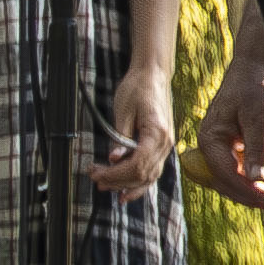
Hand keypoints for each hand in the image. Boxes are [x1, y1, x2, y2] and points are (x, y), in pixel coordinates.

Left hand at [90, 64, 177, 199]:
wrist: (153, 75)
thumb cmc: (137, 88)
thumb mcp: (123, 110)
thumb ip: (120, 137)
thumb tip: (114, 159)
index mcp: (157, 133)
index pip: (137, 165)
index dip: (116, 174)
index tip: (97, 174)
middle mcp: (166, 143)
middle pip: (143, 174)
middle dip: (118, 181)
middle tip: (96, 180)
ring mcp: (166, 146)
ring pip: (150, 177)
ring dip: (128, 185)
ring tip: (107, 187)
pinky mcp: (162, 145)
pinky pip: (153, 170)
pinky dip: (140, 183)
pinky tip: (127, 190)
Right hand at [188, 51, 263, 206]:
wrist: (252, 72)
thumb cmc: (254, 90)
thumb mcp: (259, 118)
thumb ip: (257, 148)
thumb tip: (255, 178)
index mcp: (210, 139)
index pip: (225, 173)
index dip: (246, 189)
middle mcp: (209, 146)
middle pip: (223, 181)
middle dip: (247, 195)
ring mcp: (217, 148)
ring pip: (228, 179)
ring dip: (247, 191)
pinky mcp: (228, 148)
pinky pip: (234, 171)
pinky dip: (248, 181)